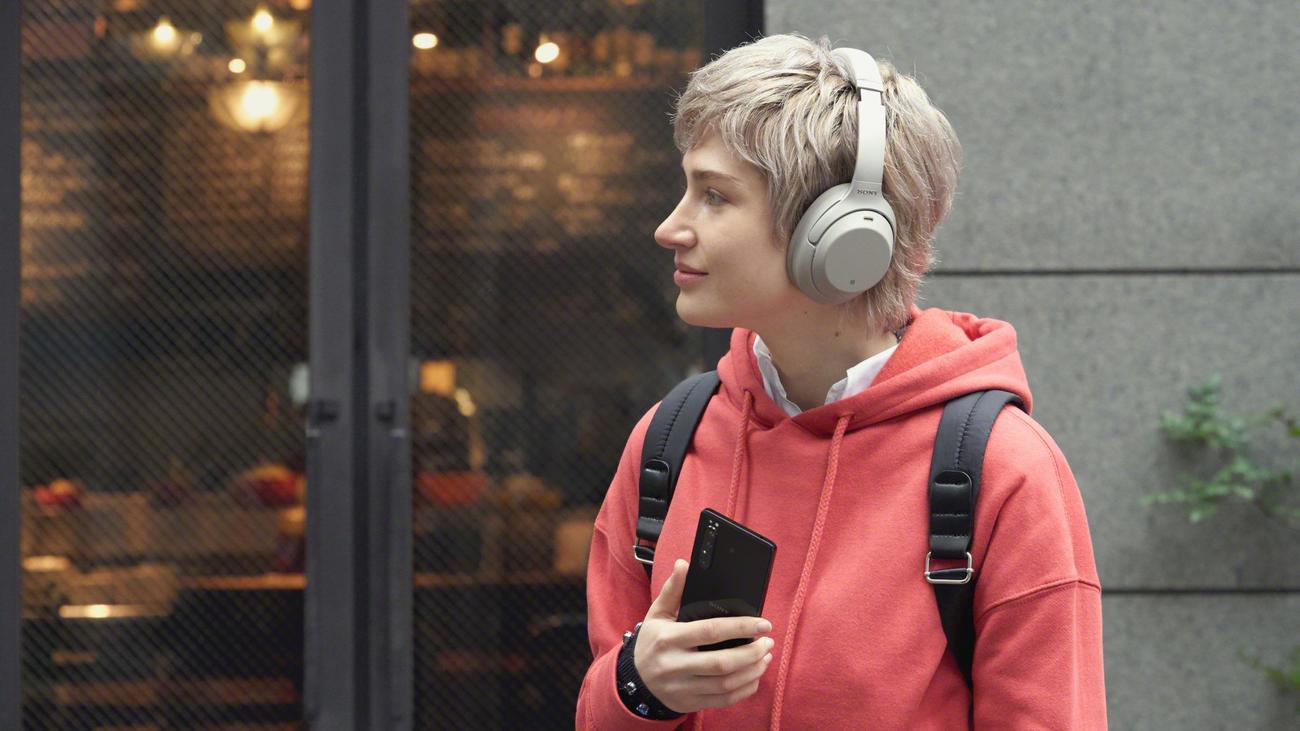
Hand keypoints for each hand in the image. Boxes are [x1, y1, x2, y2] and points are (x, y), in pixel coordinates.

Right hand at [634, 559, 775, 712]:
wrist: (635, 682)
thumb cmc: (652, 643)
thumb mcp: (657, 614)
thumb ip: (673, 590)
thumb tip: (684, 564)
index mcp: (668, 639)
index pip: (710, 631)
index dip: (741, 627)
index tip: (763, 623)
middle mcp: (675, 665)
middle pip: (722, 662)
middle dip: (752, 652)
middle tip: (768, 641)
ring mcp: (683, 687)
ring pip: (726, 684)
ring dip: (753, 670)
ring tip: (765, 656)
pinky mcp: (690, 703)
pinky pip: (724, 700)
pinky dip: (744, 690)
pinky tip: (754, 676)